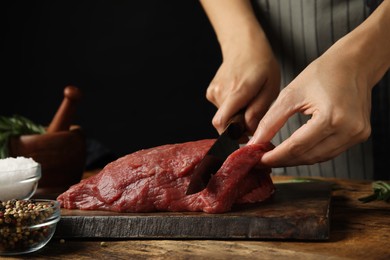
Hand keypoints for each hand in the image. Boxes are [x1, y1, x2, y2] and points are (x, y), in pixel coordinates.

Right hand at [206, 33, 279, 134]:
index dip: (232, 135)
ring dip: (237, 115)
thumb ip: (259, 110)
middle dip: (240, 125)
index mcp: (237, 91)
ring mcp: (213, 92)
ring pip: (225, 117)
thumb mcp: (270, 87)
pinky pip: (222, 110)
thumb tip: (249, 130)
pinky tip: (240, 96)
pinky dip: (232, 108)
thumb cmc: (261, 65)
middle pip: (226, 123)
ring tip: (248, 100)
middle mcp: (221, 92)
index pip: (221, 123)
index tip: (245, 135)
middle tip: (254, 114)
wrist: (244, 46)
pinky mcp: (211, 93)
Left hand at [248, 47, 372, 166]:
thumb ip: (271, 122)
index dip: (275, 156)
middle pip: (308, 156)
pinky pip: (329, 152)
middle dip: (283, 160)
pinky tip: (295, 151)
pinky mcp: (360, 135)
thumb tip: (255, 143)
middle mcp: (349, 130)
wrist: (355, 63)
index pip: (297, 146)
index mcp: (331, 117)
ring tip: (276, 156)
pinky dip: (310, 153)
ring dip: (296, 160)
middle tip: (263, 160)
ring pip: (318, 158)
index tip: (258, 160)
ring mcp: (357, 134)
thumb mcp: (290, 94)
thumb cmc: (323, 73)